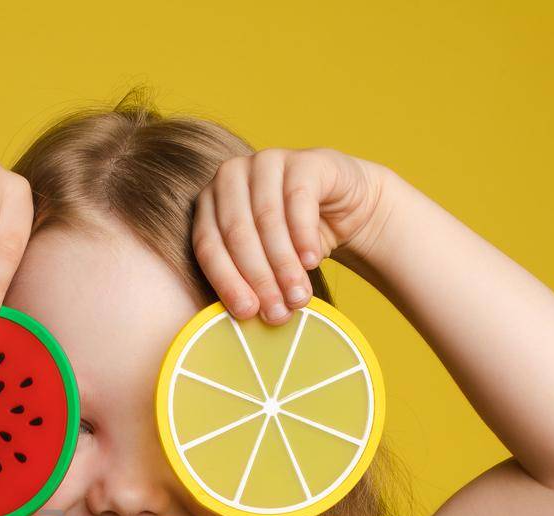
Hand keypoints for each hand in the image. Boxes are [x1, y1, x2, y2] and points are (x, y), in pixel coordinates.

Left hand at [191, 148, 394, 323]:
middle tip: (277, 313)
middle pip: (237, 233)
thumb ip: (248, 280)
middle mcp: (232, 175)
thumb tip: (244, 318)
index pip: (208, 245)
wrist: (345, 209)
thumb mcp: (265, 261)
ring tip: (298, 297)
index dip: (227, 281)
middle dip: (258, 278)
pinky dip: (304, 237)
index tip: (247, 314)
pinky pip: (299, 200)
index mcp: (210, 201)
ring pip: (267, 219)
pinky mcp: (304, 160)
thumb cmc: (294, 240)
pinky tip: (311, 262)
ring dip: (283, 264)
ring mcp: (267, 162)